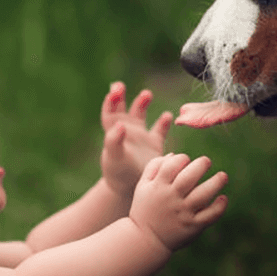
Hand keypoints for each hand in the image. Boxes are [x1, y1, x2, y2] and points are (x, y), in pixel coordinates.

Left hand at [100, 81, 173, 196]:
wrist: (131, 189)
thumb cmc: (118, 173)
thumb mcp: (114, 157)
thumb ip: (114, 140)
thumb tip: (120, 124)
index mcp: (113, 132)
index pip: (109, 111)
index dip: (111, 100)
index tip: (116, 91)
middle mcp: (125, 130)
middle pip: (121, 107)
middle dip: (120, 95)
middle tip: (120, 86)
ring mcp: (140, 136)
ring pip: (140, 113)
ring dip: (142, 102)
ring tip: (146, 94)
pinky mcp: (154, 144)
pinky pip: (159, 130)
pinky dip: (163, 122)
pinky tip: (167, 116)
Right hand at [129, 154, 227, 251]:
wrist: (145, 240)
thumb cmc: (145, 209)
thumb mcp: (142, 186)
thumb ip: (154, 167)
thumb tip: (175, 155)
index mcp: (158, 186)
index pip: (172, 165)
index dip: (182, 158)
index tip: (186, 161)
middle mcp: (171, 198)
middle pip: (189, 177)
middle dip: (201, 165)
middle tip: (207, 162)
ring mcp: (183, 213)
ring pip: (203, 195)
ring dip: (216, 183)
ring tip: (223, 176)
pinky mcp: (193, 226)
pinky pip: (209, 215)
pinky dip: (219, 207)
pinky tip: (223, 198)